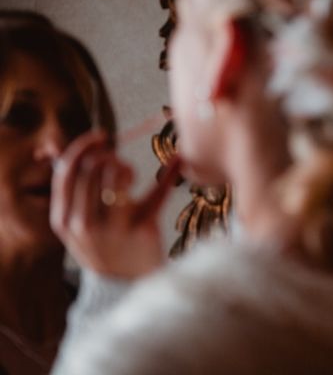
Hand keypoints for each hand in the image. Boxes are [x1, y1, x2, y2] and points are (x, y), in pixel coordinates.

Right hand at [50, 131, 180, 279]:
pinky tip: (178, 161)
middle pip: (93, 168)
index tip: (101, 136)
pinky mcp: (142, 229)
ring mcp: (113, 228)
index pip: (67, 170)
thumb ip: (74, 191)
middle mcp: (83, 224)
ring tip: (130, 175)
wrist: (125, 287)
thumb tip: (67, 148)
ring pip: (117, 175)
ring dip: (126, 166)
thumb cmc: (104, 246)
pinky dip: (169, 175)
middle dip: (109, 156)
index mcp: (63, 219)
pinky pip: (156, 193)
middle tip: (119, 162)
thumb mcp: (78, 224)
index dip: (84, 146)